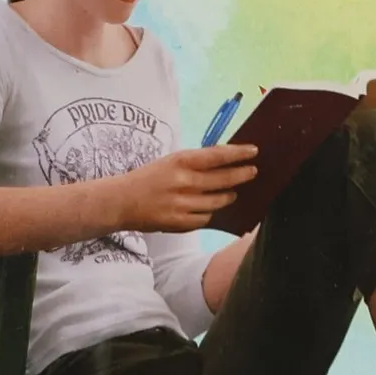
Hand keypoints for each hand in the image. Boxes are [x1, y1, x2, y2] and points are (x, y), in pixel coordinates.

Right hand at [115, 143, 257, 231]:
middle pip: (223, 180)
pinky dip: (211, 213)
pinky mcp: (179, 223)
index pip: (218, 155)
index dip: (239, 154)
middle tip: (252, 172)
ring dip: (229, 196)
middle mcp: (183, 182)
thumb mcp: (171, 161)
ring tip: (233, 192)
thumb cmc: (149, 178)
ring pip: (218, 202)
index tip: (254, 151)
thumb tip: (226, 161)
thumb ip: (196, 162)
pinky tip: (212, 208)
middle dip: (242, 175)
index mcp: (181, 161)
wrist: (121, 201)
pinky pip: (205, 218)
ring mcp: (182, 204)